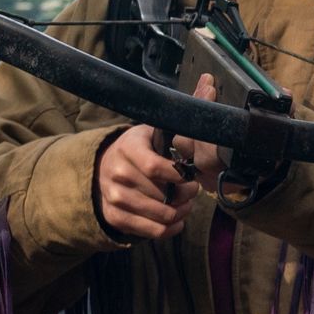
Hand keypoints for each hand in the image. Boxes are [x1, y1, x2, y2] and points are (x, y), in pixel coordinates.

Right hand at [96, 118, 198, 239]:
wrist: (103, 167)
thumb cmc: (140, 148)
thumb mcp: (156, 129)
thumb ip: (184, 110)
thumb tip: (210, 82)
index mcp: (128, 148)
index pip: (156, 167)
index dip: (180, 175)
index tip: (191, 174)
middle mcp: (116, 173)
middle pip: (163, 194)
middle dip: (187, 195)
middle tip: (192, 190)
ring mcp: (114, 197)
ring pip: (162, 215)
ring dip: (181, 212)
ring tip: (185, 203)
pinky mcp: (115, 217)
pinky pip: (153, 231)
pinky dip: (171, 228)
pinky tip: (176, 219)